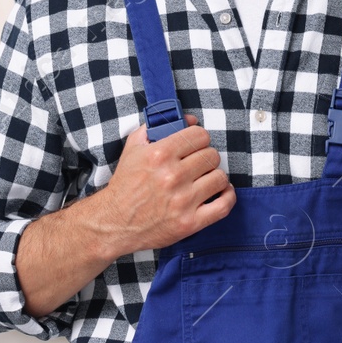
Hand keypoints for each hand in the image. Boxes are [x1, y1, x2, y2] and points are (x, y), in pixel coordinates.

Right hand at [92, 113, 234, 257]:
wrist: (115, 222)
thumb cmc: (125, 184)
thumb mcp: (133, 148)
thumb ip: (156, 127)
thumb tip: (189, 120)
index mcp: (159, 155)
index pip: (199, 135)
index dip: (199, 138)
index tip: (195, 144)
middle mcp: (172, 176)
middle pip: (211, 155)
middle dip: (205, 156)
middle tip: (197, 163)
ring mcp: (183, 201)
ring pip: (220, 177)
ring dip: (214, 176)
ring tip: (205, 179)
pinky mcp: (190, 222)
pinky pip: (223, 205)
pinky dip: (227, 196)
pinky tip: (220, 192)